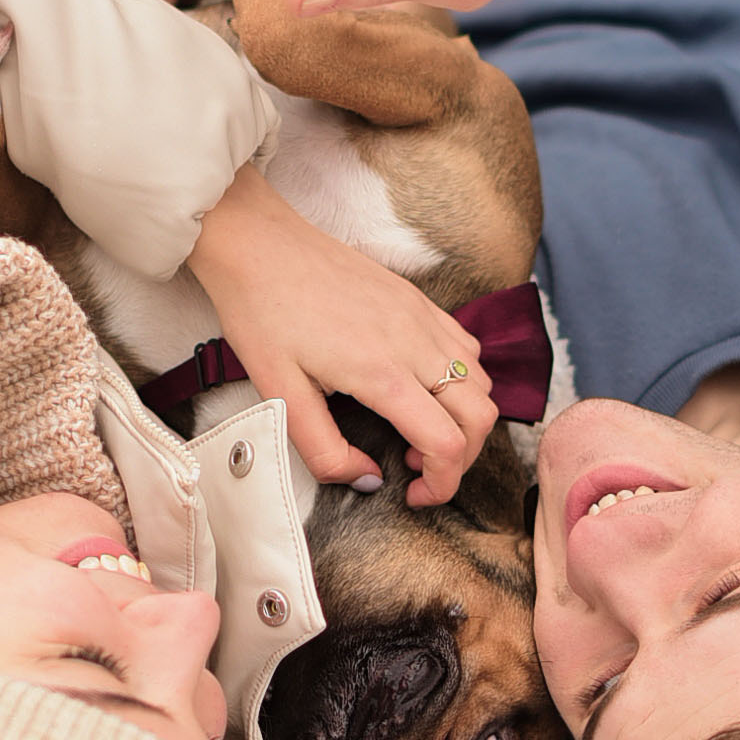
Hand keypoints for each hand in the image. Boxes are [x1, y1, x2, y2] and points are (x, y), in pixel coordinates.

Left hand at [187, 164, 496, 503]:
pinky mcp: (418, 301)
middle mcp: (414, 343)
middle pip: (480, 417)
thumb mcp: (279, 394)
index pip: (446, 443)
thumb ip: (324, 449)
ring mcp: (422, 317)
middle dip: (462, 458)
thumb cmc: (262, 313)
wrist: (258, 244)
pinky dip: (462, 381)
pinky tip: (421, 388)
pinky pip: (466, 348)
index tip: (416, 495)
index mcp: (381, 373)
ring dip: (464, 419)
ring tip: (417, 431)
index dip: (443, 484)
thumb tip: (365, 477)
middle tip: (420, 472)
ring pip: (481, 381)